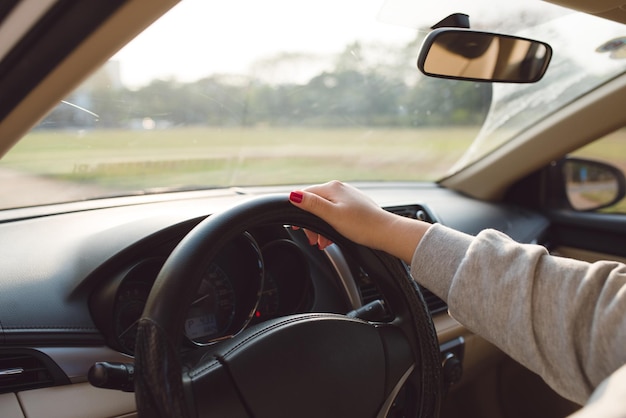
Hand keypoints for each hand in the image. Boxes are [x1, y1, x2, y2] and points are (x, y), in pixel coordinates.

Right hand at [289, 180, 429, 263]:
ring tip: (323, 243)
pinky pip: (336, 215)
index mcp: (332, 188)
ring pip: (325, 211)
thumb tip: (293, 195)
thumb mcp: (332, 216)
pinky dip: (331, 227)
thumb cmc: (362, 225)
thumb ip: (312, 205)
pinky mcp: (354, 206)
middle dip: (311, 223)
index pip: (305, 194)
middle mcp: (340, 189)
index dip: (297, 210)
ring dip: (321, 228)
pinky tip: (333, 238)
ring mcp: (348, 197)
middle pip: (315, 204)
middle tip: (312, 240)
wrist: (386, 232)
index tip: (296, 227)